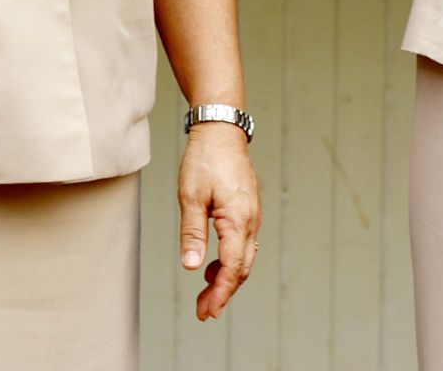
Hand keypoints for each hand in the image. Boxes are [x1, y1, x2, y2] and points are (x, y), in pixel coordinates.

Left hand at [180, 121, 260, 321]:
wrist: (222, 131)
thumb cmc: (205, 160)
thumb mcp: (191, 197)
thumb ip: (192, 234)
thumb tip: (192, 267)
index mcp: (238, 219)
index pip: (232, 268)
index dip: (221, 293)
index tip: (207, 311)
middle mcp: (251, 220)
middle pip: (243, 267)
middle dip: (225, 292)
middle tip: (204, 311)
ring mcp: (252, 214)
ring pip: (245, 256)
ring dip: (228, 278)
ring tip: (206, 293)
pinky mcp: (248, 208)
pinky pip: (244, 243)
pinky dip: (230, 260)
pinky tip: (213, 265)